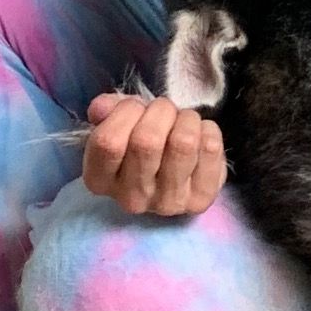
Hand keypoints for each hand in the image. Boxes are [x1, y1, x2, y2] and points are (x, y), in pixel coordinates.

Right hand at [80, 94, 226, 216]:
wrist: (180, 172)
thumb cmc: (142, 142)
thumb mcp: (120, 123)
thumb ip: (108, 110)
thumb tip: (101, 107)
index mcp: (100, 180)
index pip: (108, 142)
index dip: (125, 112)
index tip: (135, 107)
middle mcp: (131, 199)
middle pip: (147, 141)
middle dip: (160, 110)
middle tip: (165, 110)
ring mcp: (167, 203)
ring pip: (183, 142)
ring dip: (187, 119)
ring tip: (184, 121)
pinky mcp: (201, 199)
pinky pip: (210, 148)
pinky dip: (208, 129)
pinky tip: (200, 136)